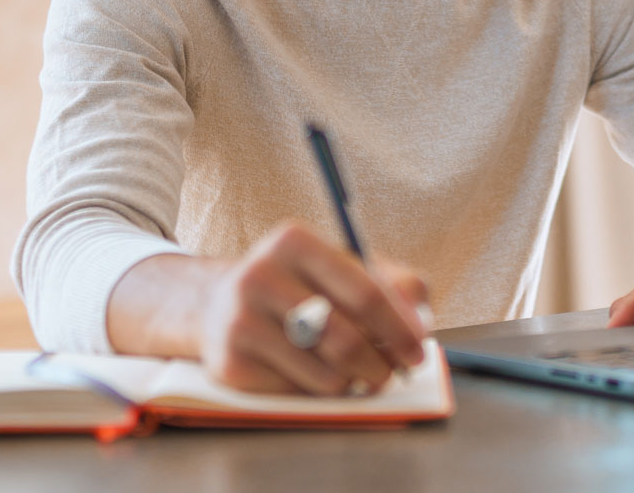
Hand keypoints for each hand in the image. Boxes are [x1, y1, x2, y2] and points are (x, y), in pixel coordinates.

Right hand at [107, 220, 428, 395]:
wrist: (213, 304)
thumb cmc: (296, 284)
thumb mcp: (336, 264)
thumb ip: (388, 280)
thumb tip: (420, 319)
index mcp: (295, 241)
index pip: (364, 291)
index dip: (399, 327)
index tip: (419, 349)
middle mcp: (262, 276)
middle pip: (345, 337)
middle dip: (382, 362)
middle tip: (394, 372)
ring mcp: (241, 321)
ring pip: (325, 373)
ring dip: (353, 381)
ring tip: (357, 370)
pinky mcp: (229, 364)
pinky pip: (297, 392)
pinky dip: (318, 389)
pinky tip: (315, 371)